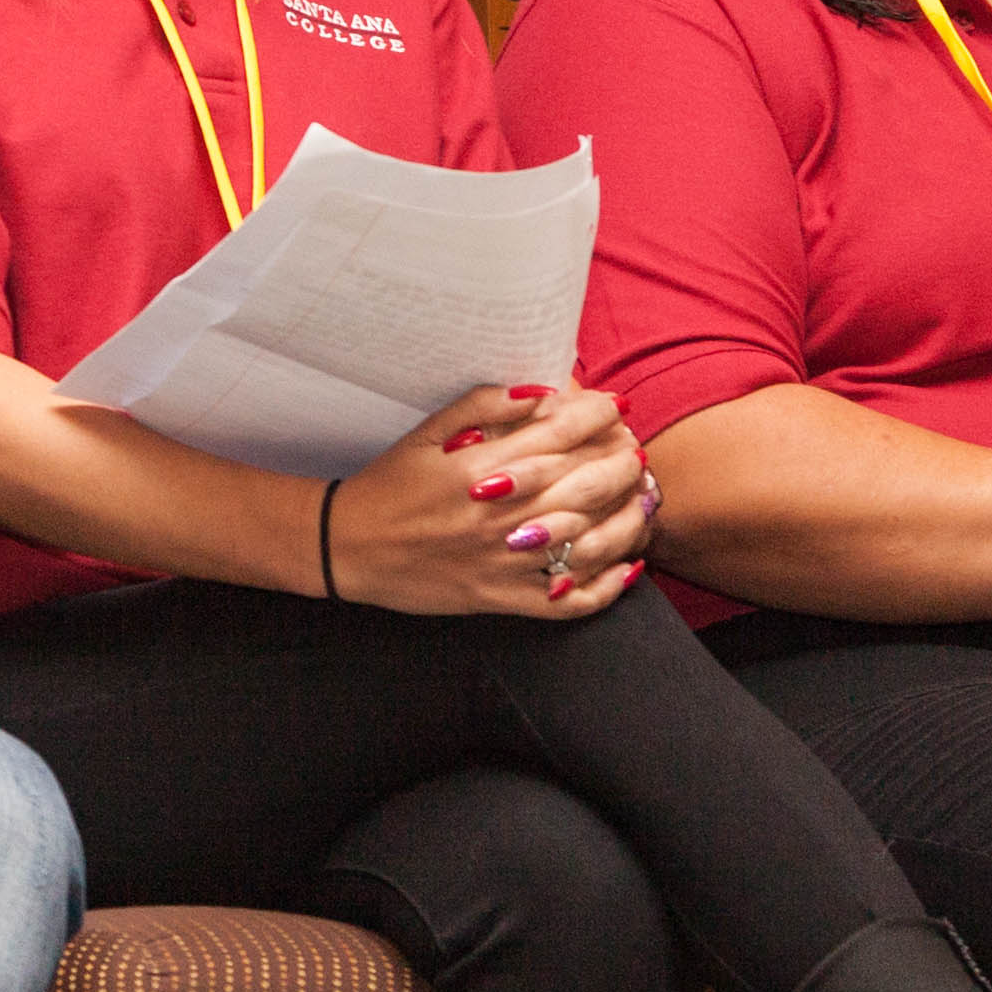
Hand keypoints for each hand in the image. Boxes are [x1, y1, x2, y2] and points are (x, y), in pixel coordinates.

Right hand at [324, 383, 651, 618]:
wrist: (347, 547)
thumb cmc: (389, 485)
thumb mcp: (427, 434)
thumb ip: (483, 405)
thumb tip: (539, 390)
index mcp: (480, 469)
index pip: (558, 435)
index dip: (596, 416)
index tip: (616, 406)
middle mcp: (498, 515)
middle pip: (584, 484)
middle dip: (621, 462)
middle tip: (637, 449)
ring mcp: (502, 561)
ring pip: (586, 541)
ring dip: (625, 518)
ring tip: (644, 498)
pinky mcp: (498, 599)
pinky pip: (563, 601)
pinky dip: (603, 588)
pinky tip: (628, 567)